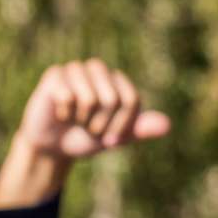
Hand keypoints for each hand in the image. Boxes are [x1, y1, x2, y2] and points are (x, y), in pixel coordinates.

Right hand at [0, 60, 169, 209]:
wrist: (50, 147)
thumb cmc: (84, 138)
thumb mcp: (114, 138)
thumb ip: (139, 130)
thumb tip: (166, 126)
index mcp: (118, 82)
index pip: (131, 100)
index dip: (121, 126)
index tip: (110, 139)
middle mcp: (100, 70)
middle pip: (112, 98)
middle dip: (99, 124)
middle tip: (87, 127)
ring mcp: (76, 69)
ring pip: (89, 98)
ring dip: (81, 119)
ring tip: (74, 119)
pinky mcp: (55, 74)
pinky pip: (67, 97)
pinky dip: (64, 113)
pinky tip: (59, 113)